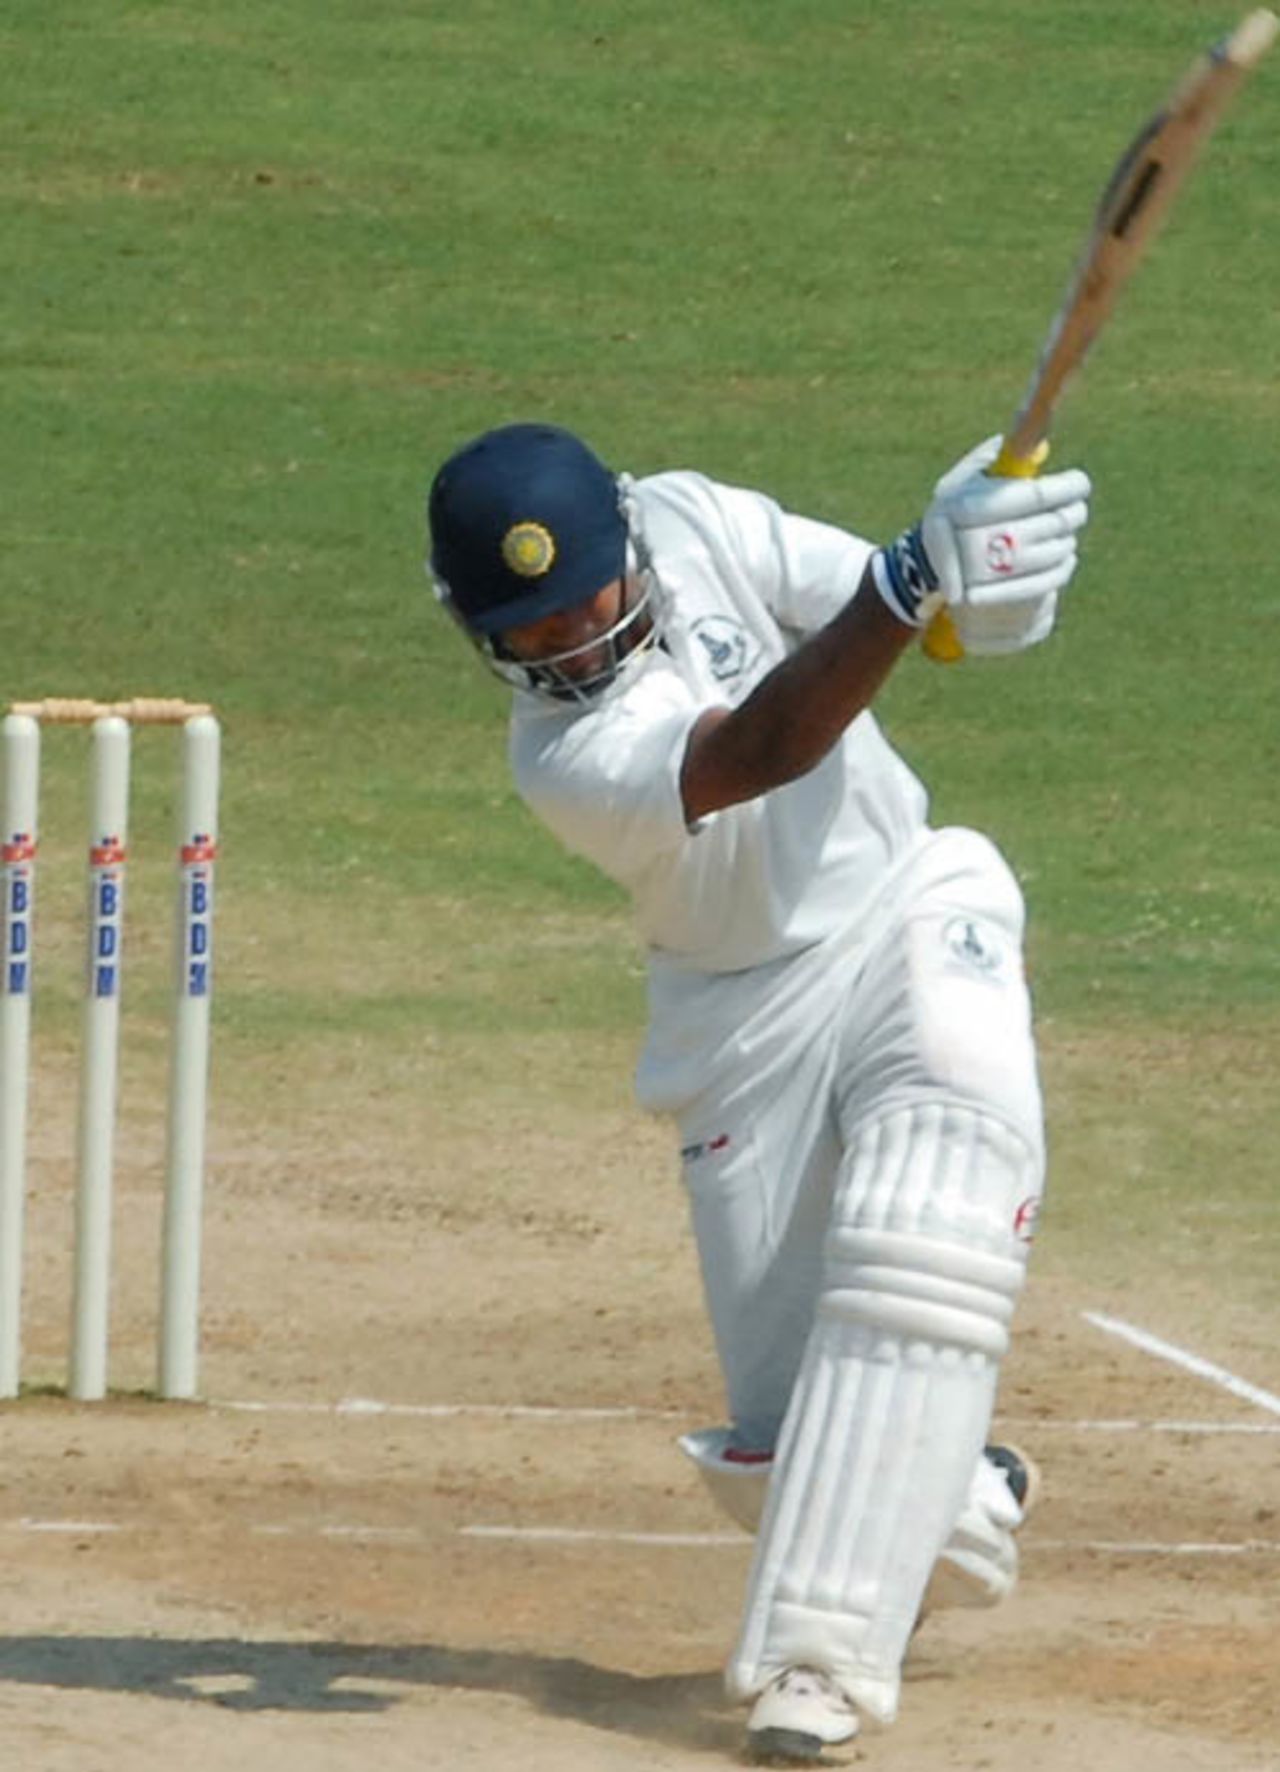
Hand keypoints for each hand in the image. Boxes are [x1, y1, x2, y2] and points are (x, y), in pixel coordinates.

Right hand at [873, 437, 1091, 654]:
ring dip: (1065, 545)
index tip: (1080, 483)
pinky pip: (1041, 589)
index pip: (1031, 496)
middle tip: (1078, 510)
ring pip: (1047, 559)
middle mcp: (971, 542)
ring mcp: (981, 579)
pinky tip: (1062, 560)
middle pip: (1044, 527)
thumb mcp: (959, 482)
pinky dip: (1058, 574)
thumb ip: (989, 460)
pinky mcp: (994, 605)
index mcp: (964, 507)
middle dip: (1068, 517)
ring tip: (1068, 536)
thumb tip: (1030, 444)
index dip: (1062, 489)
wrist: (924, 570)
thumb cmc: (952, 517)